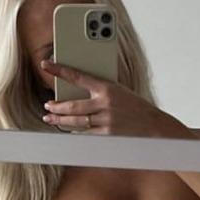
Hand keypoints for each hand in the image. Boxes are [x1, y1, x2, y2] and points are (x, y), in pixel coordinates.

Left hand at [38, 59, 185, 136]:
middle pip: (72, 105)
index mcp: (107, 88)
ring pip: (76, 121)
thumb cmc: (136, 108)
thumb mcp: (119, 92)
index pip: (77, 76)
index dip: (59, 70)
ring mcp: (105, 121)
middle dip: (57, 106)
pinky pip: (85, 134)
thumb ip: (100, 91)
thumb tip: (79, 92)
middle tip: (47, 105)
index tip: (46, 64)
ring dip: (60, 120)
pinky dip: (76, 132)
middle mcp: (104, 104)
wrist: (154, 126)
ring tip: (50, 118)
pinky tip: (69, 130)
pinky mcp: (107, 135)